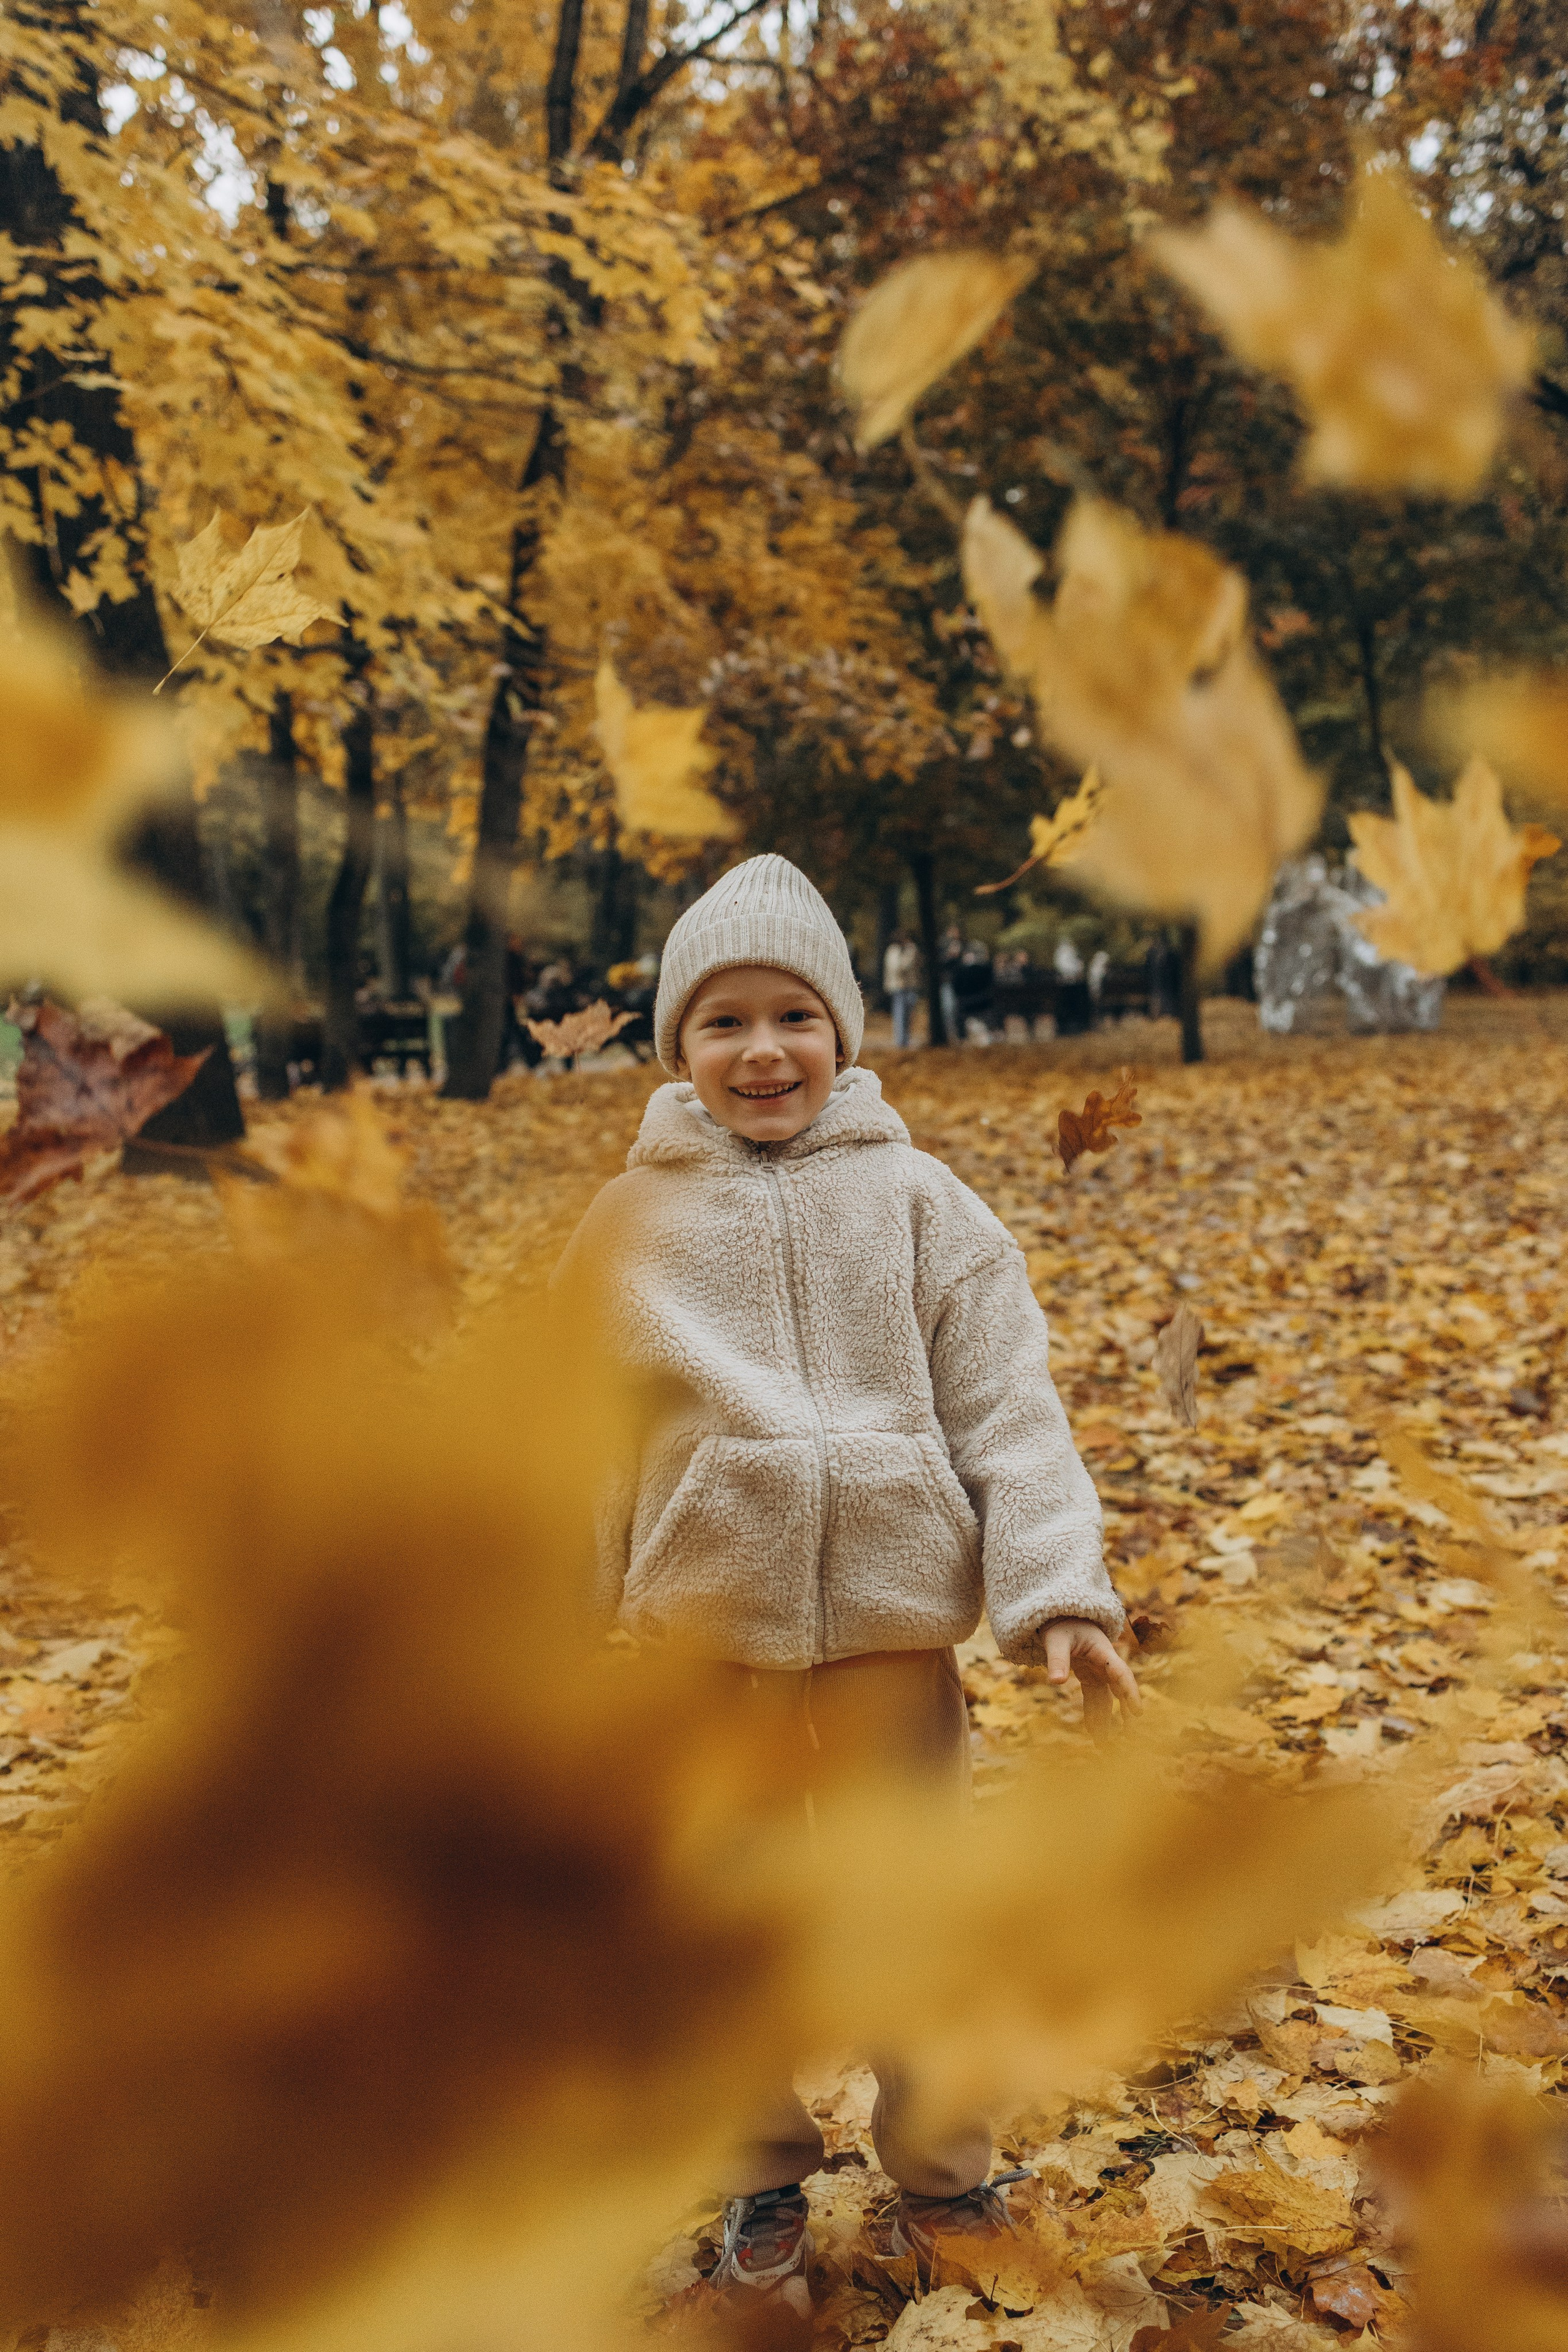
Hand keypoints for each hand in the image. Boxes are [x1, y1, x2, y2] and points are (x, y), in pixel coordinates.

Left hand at [1041, 1617, 1140, 1738]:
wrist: (1062, 1618)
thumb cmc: (1061, 1626)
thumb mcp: (1056, 1640)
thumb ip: (1057, 1660)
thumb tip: (1054, 1682)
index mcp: (1102, 1651)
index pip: (1120, 1673)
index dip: (1129, 1692)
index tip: (1137, 1712)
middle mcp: (1106, 1664)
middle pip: (1120, 1689)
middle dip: (1125, 1711)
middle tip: (1129, 1734)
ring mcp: (1099, 1672)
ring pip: (1107, 1699)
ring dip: (1107, 1719)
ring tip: (1104, 1744)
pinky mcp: (1091, 1678)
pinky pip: (1096, 1699)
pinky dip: (1095, 1714)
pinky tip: (1093, 1732)